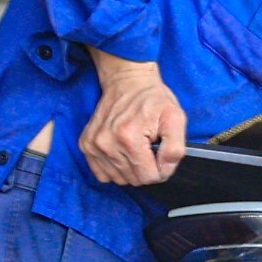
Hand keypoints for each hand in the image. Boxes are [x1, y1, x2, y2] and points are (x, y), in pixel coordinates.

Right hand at [83, 52, 186, 184]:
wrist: (128, 82)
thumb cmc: (153, 99)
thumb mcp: (175, 119)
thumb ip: (174, 149)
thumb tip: (164, 171)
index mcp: (129, 138)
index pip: (149, 177)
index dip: (160, 169)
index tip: (160, 153)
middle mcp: (106, 143)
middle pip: (134, 179)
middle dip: (146, 168)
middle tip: (148, 146)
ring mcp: (93, 145)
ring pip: (118, 179)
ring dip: (130, 168)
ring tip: (135, 147)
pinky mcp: (86, 145)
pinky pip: (102, 174)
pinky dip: (115, 168)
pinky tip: (122, 152)